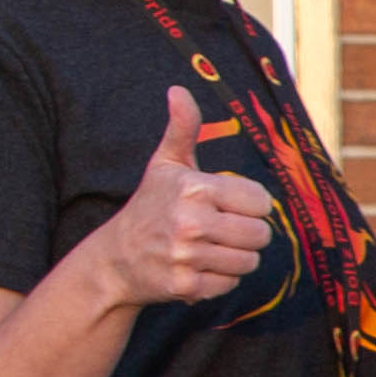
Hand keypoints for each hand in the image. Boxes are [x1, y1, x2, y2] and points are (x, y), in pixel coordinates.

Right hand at [84, 85, 278, 307]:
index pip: (261, 202)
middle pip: (260, 235)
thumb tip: (178, 90)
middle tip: (224, 230)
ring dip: (237, 258)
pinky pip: (230, 285)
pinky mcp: (185, 286)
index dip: (251, 205)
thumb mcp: (165, 165)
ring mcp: (186, 256)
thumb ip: (182, 129)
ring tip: (212, 248)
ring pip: (249, 262)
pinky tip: (198, 267)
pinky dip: (220, 280)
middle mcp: (190, 222)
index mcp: (193, 189)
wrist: (114, 258)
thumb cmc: (150, 206)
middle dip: (248, 234)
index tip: (230, 206)